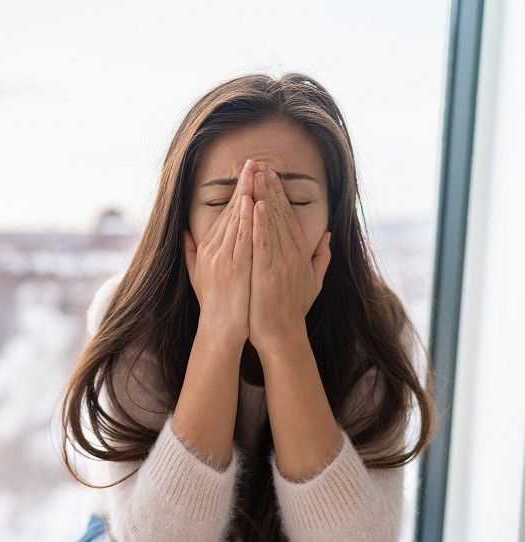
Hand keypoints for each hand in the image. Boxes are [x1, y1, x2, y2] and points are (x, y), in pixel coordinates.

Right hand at [184, 158, 256, 342]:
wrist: (220, 329)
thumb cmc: (214, 304)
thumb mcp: (197, 275)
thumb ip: (191, 252)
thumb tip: (185, 233)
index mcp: (207, 249)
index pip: (224, 215)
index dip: (236, 192)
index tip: (246, 174)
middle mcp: (213, 250)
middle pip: (230, 211)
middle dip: (242, 185)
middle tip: (252, 162)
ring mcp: (224, 258)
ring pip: (237, 219)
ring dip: (247, 194)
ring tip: (256, 172)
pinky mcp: (234, 267)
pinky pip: (243, 238)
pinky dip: (248, 219)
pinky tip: (254, 201)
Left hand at [248, 163, 330, 354]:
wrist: (282, 335)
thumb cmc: (292, 310)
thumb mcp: (312, 282)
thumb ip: (320, 258)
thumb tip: (328, 236)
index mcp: (299, 253)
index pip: (288, 216)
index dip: (280, 193)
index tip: (271, 174)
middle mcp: (291, 253)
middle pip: (280, 213)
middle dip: (271, 186)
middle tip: (261, 163)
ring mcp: (280, 262)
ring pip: (272, 223)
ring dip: (265, 196)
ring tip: (257, 174)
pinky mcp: (268, 272)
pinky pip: (263, 243)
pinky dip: (260, 223)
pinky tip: (257, 204)